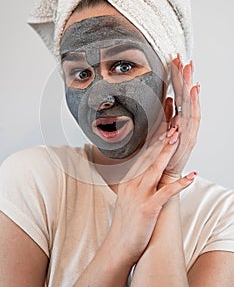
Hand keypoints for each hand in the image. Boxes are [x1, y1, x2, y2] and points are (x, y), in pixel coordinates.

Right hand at [106, 131, 195, 265]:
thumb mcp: (126, 201)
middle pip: (148, 159)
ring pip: (155, 170)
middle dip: (160, 143)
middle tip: (172, 129)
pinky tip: (191, 176)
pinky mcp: (148, 207)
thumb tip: (141, 179)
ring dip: (166, 154)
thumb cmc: (125, 224)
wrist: (119, 246)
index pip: (142, 158)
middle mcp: (132, 186)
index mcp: (128, 183)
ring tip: (177, 140)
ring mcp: (140, 196)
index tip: (161, 132)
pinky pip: (167, 192)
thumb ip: (133, 187)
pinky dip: (180, 184)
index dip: (152, 144)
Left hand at [162, 54, 200, 181]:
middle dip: (185, 76)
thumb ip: (168, 114)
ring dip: (190, 84)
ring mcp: (190, 128)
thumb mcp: (164, 129)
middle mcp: (186, 121)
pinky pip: (193, 117)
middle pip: (186, 95)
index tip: (175, 62)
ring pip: (191, 102)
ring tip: (189, 69)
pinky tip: (193, 90)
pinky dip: (194, 102)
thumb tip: (168, 98)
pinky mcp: (191, 136)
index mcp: (180, 118)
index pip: (179, 94)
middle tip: (184, 59)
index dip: (177, 78)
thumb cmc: (166, 152)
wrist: (167, 172)